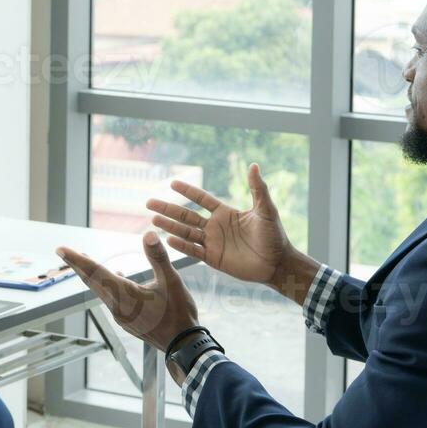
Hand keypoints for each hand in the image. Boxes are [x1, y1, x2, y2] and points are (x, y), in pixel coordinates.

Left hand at [56, 233, 198, 352]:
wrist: (182, 344)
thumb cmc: (179, 312)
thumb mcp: (172, 281)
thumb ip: (158, 257)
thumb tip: (148, 234)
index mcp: (124, 295)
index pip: (95, 272)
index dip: (77, 259)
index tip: (60, 249)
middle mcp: (116, 307)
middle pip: (92, 282)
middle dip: (78, 265)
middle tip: (64, 252)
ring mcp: (120, 316)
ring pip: (100, 291)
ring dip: (91, 276)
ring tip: (83, 262)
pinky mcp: (126, 321)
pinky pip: (109, 299)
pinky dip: (105, 286)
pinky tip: (115, 277)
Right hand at [146, 164, 296, 289]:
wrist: (277, 262)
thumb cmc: (274, 235)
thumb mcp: (266, 209)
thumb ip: (257, 188)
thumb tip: (253, 165)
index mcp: (225, 213)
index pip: (201, 199)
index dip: (188, 191)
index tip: (172, 183)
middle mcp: (215, 226)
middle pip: (186, 215)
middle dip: (168, 209)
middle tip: (149, 203)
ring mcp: (212, 243)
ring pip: (185, 232)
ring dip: (170, 226)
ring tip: (153, 219)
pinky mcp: (212, 258)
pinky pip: (193, 251)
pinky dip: (181, 246)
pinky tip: (168, 239)